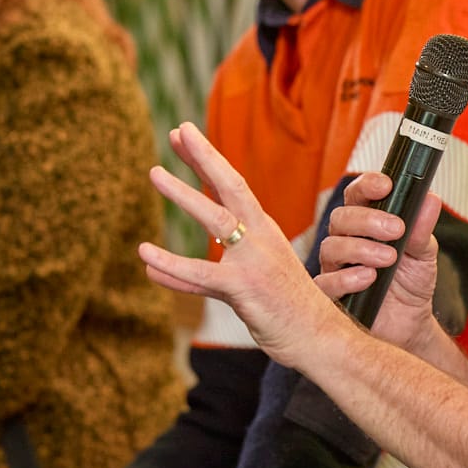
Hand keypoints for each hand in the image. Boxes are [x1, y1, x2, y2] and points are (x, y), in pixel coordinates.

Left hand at [137, 123, 352, 365]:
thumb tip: (154, 270)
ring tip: (155, 172)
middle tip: (179, 130)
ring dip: (184, 194)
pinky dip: (171, 266)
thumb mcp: (250, 278)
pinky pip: (201, 275)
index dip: (208, 159)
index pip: (234, 186)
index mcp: (264, 231)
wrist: (320, 337)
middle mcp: (261, 238)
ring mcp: (254, 261)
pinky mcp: (244, 289)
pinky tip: (146, 255)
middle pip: (230, 187)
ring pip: (216, 220)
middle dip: (203, 156)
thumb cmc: (286, 308)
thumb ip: (206, 270)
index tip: (185, 135)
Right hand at [320, 173, 445, 349]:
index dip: (367, 185)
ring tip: (389, 259)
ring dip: (361, 248)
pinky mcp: (330, 295)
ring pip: (331, 247)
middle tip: (396, 229)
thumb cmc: (411, 283)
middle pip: (341, 217)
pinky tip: (368, 278)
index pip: (358, 195)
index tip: (386, 185)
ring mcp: (335, 267)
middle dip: (368, 220)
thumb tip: (430, 200)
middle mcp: (345, 240)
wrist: (410, 324)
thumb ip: (422, 229)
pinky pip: (325, 282)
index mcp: (366, 223)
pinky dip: (346, 278)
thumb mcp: (424, 254)